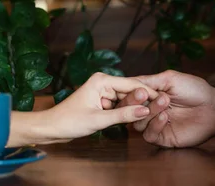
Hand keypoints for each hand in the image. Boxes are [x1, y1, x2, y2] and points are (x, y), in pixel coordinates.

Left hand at [35, 73, 158, 140]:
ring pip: (126, 100)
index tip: (164, 99)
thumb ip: (124, 115)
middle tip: (162, 108)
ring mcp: (102, 93)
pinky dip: (126, 113)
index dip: (148, 93)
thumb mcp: (99, 119)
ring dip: (136, 108)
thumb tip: (145, 111)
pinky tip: (137, 118)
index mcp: (102, 80)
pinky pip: (119, 107)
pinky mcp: (101, 103)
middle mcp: (103, 83)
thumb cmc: (69, 121)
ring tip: (153, 114)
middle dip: (144, 101)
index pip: (132, 85)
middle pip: (130, 91)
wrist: (51, 128)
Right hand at [118, 70, 214, 147]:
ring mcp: (154, 125)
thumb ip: (149, 80)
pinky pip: (149, 135)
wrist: (214, 107)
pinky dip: (154, 124)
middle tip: (144, 94)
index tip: (135, 87)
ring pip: (137, 122)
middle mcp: (147, 110)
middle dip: (133, 102)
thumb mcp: (170, 79)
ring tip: (165, 101)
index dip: (128, 92)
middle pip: (128, 110)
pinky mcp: (162, 138)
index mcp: (148, 96)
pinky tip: (165, 116)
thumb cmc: (194, 90)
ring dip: (150, 110)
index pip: (128, 95)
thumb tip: (127, 81)